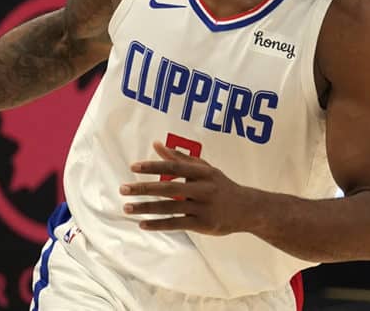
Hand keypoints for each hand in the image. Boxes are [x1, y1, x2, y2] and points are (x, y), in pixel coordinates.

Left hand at [121, 143, 253, 234]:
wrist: (247, 209)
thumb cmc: (221, 186)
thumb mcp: (205, 169)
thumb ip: (180, 158)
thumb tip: (156, 145)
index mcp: (203, 172)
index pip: (174, 167)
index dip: (153, 166)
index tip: (133, 167)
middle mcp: (203, 188)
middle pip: (168, 188)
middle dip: (143, 188)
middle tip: (123, 189)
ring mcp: (203, 207)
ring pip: (170, 208)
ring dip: (146, 208)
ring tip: (127, 208)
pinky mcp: (203, 224)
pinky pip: (176, 224)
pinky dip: (158, 224)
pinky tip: (143, 224)